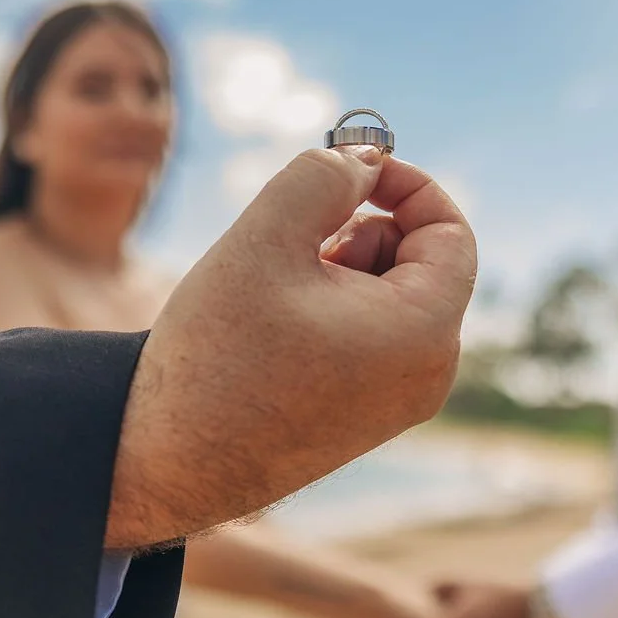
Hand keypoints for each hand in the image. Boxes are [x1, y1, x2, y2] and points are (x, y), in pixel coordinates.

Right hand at [106, 147, 475, 548]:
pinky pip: (373, 337)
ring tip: (274, 289)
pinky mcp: (368, 419)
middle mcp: (429, 376)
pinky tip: (273, 326)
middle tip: (292, 239)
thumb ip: (324, 177)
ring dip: (342, 269)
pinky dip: (333, 308)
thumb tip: (367, 159)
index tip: (347, 169)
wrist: (166, 458)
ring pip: (392, 297)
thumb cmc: (215, 351)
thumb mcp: (267, 236)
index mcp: (423, 333)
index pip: (451, 232)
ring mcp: (400, 404)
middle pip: (421, 262)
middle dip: (362, 230)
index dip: (405, 185)